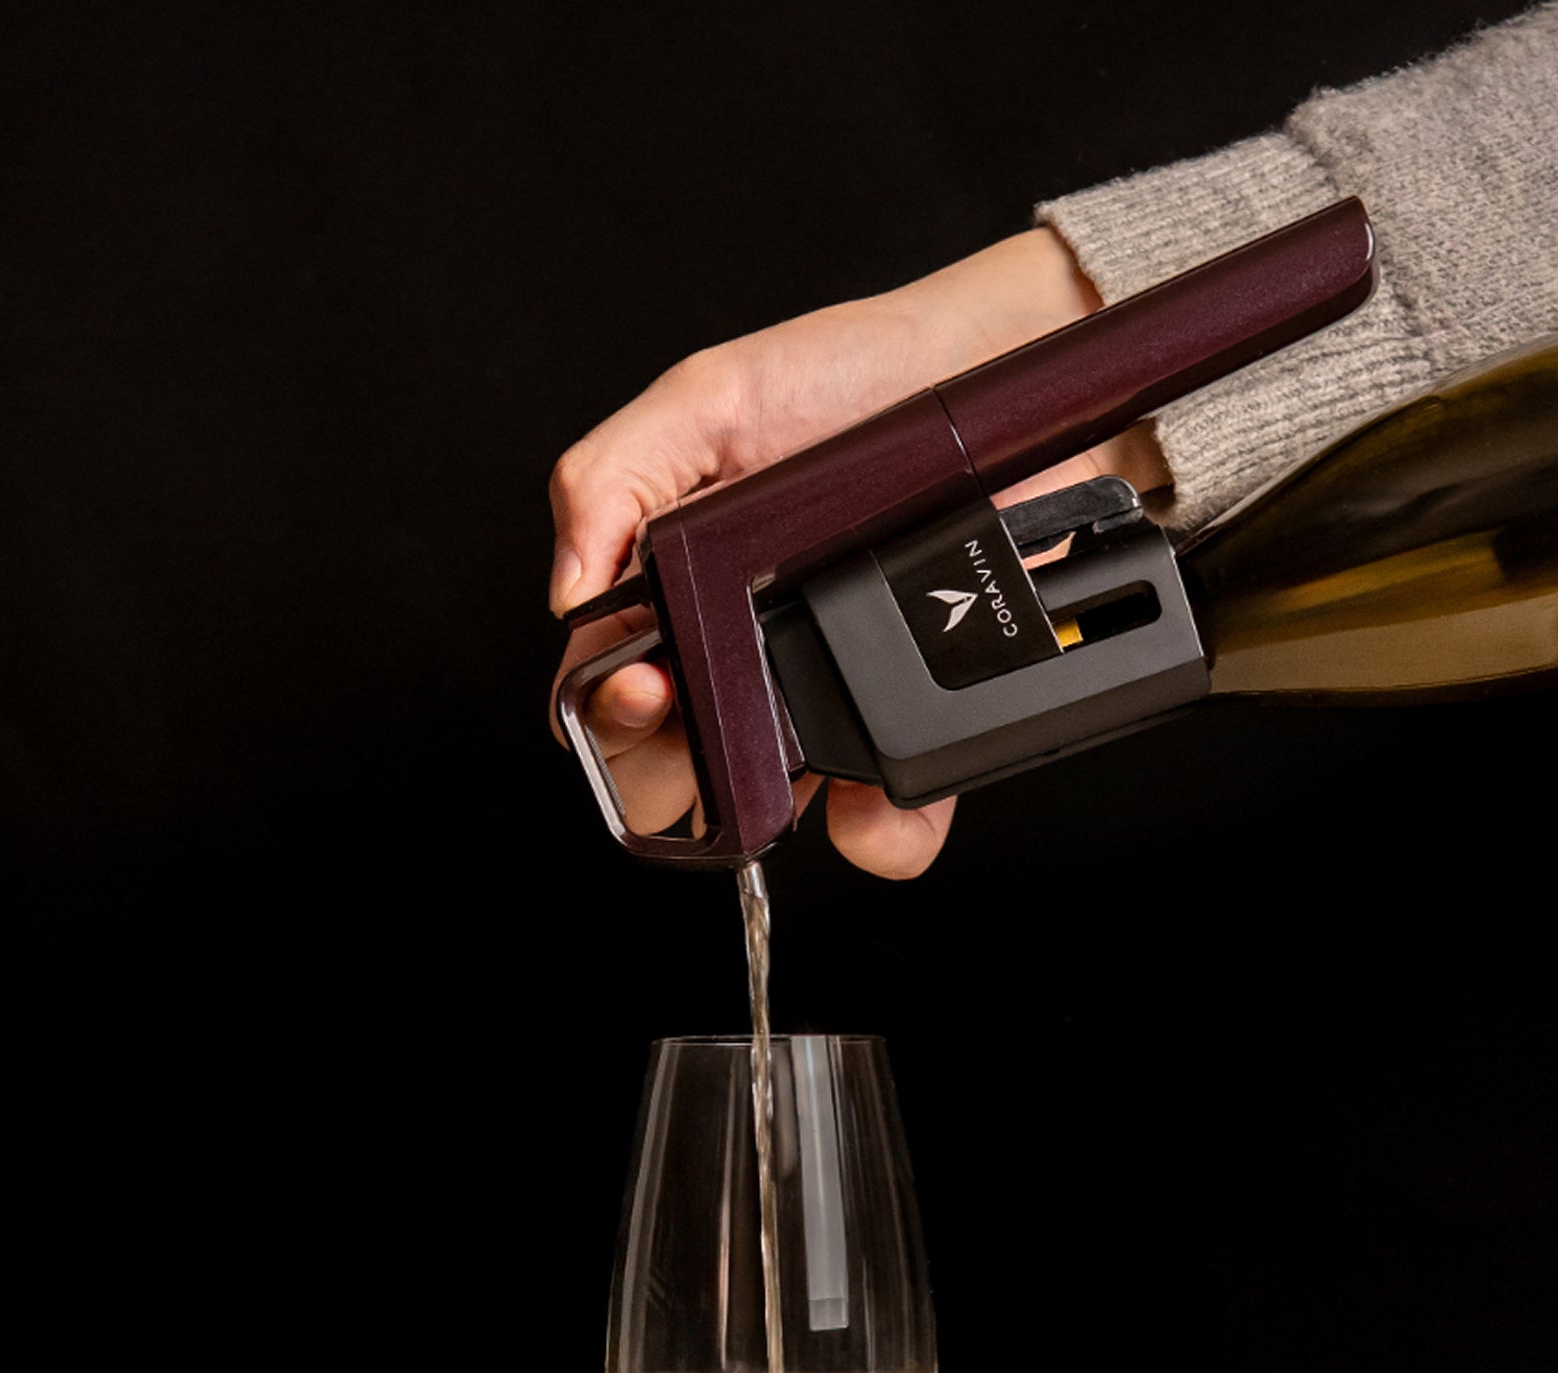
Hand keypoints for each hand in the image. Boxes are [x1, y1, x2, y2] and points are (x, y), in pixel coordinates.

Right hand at [547, 228, 1162, 876]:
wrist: (991, 366)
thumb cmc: (849, 368)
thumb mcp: (706, 399)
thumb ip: (612, 477)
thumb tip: (566, 589)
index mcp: (670, 583)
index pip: (602, 682)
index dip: (606, 708)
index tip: (644, 685)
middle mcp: (738, 643)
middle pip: (671, 759)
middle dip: (674, 770)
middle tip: (702, 726)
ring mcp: (822, 677)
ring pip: (775, 796)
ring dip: (776, 811)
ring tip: (799, 774)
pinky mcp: (910, 699)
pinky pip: (890, 799)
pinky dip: (887, 821)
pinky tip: (884, 797)